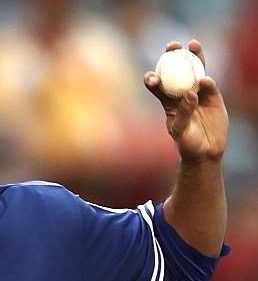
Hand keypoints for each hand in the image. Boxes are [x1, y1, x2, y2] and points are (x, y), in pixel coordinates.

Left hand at [144, 40, 228, 162]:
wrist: (206, 151)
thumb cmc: (186, 143)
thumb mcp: (181, 130)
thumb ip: (184, 113)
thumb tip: (190, 93)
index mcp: (167, 101)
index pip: (157, 85)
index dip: (152, 77)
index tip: (152, 77)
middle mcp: (181, 93)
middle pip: (176, 70)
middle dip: (172, 55)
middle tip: (172, 46)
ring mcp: (198, 92)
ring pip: (195, 70)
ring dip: (194, 56)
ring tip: (193, 44)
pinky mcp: (213, 96)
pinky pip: (210, 84)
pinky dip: (207, 80)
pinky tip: (205, 80)